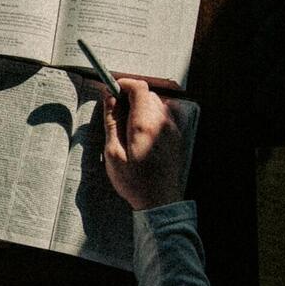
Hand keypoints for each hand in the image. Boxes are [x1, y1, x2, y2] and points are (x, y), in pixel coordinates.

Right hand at [101, 79, 184, 210]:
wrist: (160, 201)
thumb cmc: (134, 181)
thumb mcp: (113, 152)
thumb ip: (112, 121)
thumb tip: (109, 97)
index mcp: (144, 124)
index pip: (139, 87)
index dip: (123, 84)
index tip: (111, 90)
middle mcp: (162, 121)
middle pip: (147, 94)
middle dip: (129, 97)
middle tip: (114, 112)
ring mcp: (172, 128)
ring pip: (156, 104)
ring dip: (140, 107)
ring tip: (126, 127)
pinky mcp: (176, 136)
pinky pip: (163, 116)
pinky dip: (150, 117)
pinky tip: (140, 135)